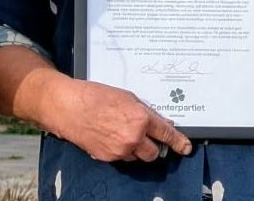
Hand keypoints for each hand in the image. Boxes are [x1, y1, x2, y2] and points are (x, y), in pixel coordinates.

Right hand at [49, 77, 191, 162]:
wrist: (68, 106)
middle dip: (152, 146)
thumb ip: (145, 111)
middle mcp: (134, 137)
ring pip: (138, 157)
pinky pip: (122, 158)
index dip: (178, 142)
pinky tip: (109, 136)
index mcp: (140, 118)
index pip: (166, 134)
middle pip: (154, 153)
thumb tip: (160, 123)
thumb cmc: (94, 96)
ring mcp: (121, 150)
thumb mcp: (126, 96)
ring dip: (135, 149)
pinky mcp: (108, 157)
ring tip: (119, 132)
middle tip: (144, 137)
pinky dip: (120, 150)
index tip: (185, 147)